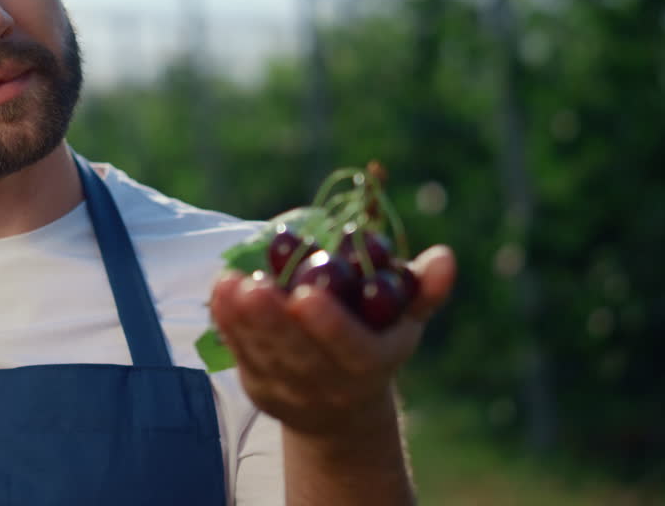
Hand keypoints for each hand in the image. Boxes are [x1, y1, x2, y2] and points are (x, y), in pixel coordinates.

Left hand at [209, 245, 456, 438]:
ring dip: (242, 320)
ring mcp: (289, 390)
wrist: (342, 410)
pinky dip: (227, 323)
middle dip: (273, 321)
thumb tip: (444, 255)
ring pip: (264, 354)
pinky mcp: (258, 387)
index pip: (350, 348)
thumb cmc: (377, 345)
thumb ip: (423, 290)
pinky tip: (220, 290)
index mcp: (370, 364)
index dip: (329, 325)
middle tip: (255, 285)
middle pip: (297, 354)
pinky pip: (240, 353)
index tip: (307, 295)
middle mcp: (329, 384)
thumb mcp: (405, 322)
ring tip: (231, 282)